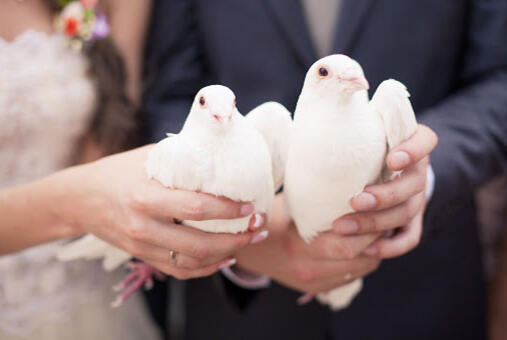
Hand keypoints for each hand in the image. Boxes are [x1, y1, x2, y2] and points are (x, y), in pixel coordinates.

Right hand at [55, 145, 267, 279]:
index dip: (228, 210)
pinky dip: (206, 268)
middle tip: (259, 227)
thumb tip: (221, 150)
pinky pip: (179, 271)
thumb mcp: (148, 156)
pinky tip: (225, 258)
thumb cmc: (118, 170)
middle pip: (199, 243)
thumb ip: (182, 157)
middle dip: (236, 238)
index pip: (196, 207)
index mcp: (146, 195)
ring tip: (249, 241)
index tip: (251, 205)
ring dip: (226, 254)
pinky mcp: (142, 256)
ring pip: (192, 262)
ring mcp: (142, 246)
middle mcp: (144, 225)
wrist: (81, 198)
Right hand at [235, 195, 379, 293]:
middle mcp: (308, 269)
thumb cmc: (269, 218)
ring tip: (382, 227)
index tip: (379, 205)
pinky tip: (366, 243)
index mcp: (299, 247)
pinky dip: (364, 260)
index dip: (370, 226)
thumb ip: (317, 197)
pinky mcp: (317, 289)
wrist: (247, 251)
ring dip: (377, 249)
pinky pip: (352, 277)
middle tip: (387, 215)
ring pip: (361, 270)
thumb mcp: (289, 204)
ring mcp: (314, 282)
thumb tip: (352, 176)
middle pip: (360, 258)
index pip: (348, 244)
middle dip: (379, 237)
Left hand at [333, 124, 437, 257]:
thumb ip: (343, 131)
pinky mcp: (412, 222)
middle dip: (385, 195)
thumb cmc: (350, 151)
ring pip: (407, 212)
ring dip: (376, 222)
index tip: (391, 160)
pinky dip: (389, 246)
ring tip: (342, 227)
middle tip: (354, 201)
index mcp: (406, 143)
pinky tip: (366, 248)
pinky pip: (409, 237)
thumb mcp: (350, 136)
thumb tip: (318, 123)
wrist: (365, 175)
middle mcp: (416, 171)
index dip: (414, 150)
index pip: (425, 140)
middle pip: (414, 184)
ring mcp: (417, 198)